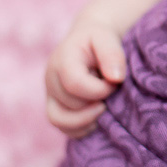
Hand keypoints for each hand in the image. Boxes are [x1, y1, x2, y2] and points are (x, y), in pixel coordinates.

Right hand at [44, 17, 127, 137]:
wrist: (87, 40)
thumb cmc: (98, 39)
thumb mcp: (106, 38)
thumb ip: (112, 55)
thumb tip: (116, 78)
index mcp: (62, 60)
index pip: (75, 84)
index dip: (99, 90)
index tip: (115, 83)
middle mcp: (51, 79)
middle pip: (70, 104)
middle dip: (96, 102)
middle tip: (112, 91)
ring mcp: (50, 94)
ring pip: (59, 120)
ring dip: (86, 119)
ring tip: (103, 108)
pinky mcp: (54, 106)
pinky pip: (61, 127)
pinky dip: (80, 128)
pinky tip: (97, 118)